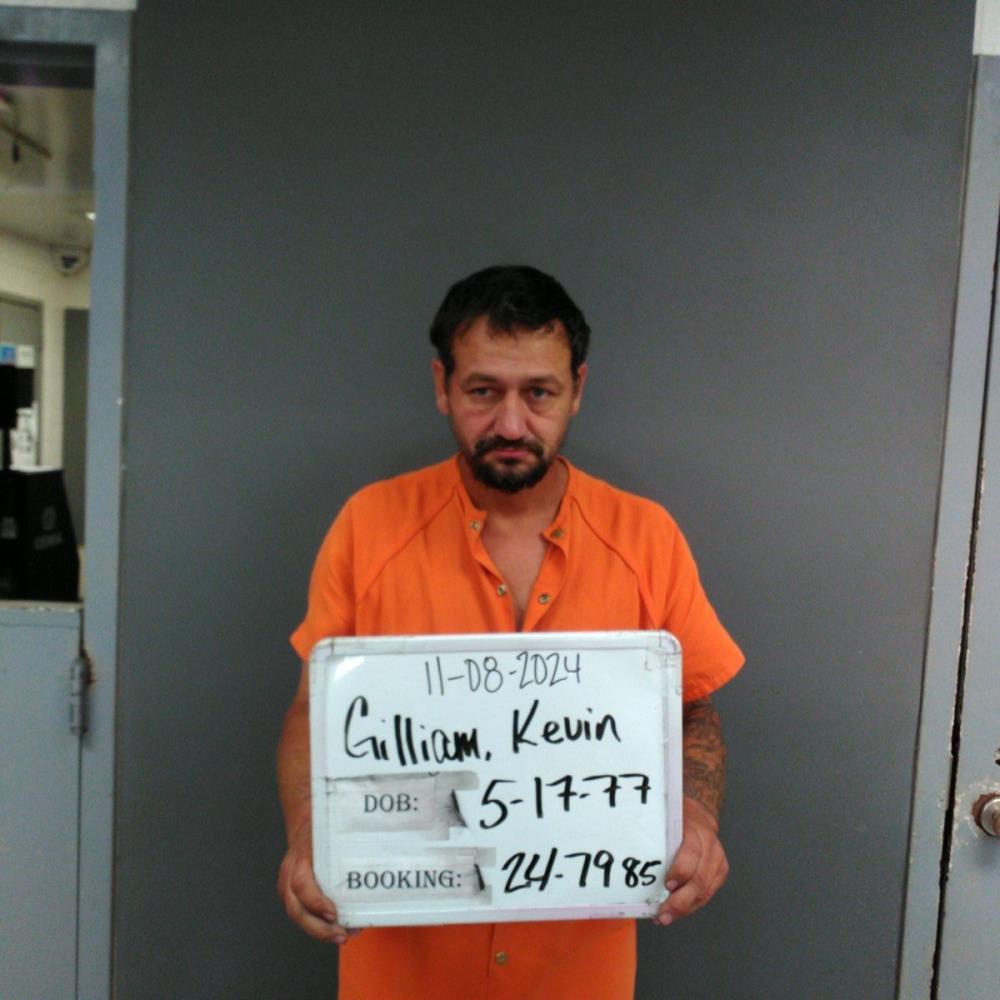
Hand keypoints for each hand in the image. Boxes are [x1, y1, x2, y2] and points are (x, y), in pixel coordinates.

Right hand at [277, 821, 354, 944]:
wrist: (305, 823)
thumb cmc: (323, 827)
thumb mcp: (333, 828)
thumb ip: (350, 840)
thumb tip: (381, 849)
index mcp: (301, 856)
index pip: (301, 884)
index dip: (316, 902)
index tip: (333, 914)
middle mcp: (289, 873)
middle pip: (296, 909)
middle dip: (318, 928)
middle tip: (341, 935)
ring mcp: (287, 885)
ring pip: (297, 914)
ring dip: (318, 930)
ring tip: (342, 936)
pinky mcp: (291, 893)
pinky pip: (301, 912)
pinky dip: (317, 924)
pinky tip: (336, 929)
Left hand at [653, 795, 728, 925]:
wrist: (699, 814)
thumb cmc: (676, 814)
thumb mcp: (664, 811)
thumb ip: (651, 823)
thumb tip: (624, 837)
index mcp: (695, 827)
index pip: (692, 852)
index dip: (681, 870)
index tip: (667, 885)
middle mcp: (710, 844)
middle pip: (700, 878)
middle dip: (681, 901)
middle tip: (663, 915)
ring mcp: (718, 858)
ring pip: (705, 890)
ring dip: (686, 908)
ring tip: (666, 917)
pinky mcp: (720, 870)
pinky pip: (708, 892)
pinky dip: (693, 905)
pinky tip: (678, 912)